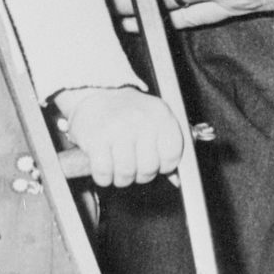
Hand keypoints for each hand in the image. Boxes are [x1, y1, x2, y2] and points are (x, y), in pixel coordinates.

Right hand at [53, 85, 182, 186]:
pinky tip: (104, 168)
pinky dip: (103, 178)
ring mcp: (117, 129)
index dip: (164, 167)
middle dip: (141, 175)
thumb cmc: (130, 113)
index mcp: (161, 114)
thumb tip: (176, 180)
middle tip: (134, 167)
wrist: (96, 94)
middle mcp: (141, 120)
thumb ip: (168, 149)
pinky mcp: (96, 139)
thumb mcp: (155, 121)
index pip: (172, 155)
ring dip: (121, 178)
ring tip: (118, 167)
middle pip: (148, 168)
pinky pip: (104, 173)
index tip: (157, 164)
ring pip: (126, 174)